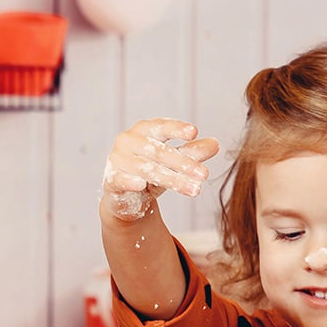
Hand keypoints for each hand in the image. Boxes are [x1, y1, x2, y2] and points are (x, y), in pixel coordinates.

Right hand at [101, 117, 220, 222]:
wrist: (128, 199)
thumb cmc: (152, 172)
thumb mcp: (175, 162)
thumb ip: (193, 152)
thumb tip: (216, 144)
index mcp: (144, 130)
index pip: (162, 127)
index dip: (176, 129)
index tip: (193, 132)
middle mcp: (129, 141)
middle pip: (158, 151)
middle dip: (183, 163)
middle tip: (204, 174)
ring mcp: (118, 160)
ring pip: (147, 169)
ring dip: (172, 180)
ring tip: (194, 189)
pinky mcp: (110, 180)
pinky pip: (120, 179)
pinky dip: (130, 181)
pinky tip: (141, 185)